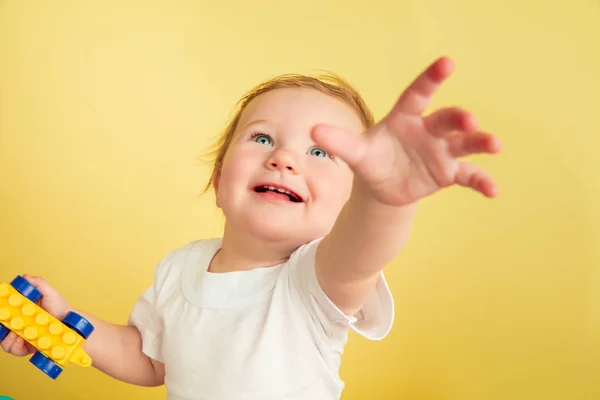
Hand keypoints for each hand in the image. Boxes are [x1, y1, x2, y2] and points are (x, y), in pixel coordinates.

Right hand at [0, 274, 71, 356]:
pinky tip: (25, 341)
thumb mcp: (50, 292)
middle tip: (10, 325)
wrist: (71, 324)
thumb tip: (25, 277)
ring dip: (9, 337)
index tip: (3, 311)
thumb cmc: (60, 307)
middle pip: (1, 327)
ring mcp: (19, 334)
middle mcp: (17, 322)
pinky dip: (16, 346)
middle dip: (2, 327)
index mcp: (19, 308)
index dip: (2, 311)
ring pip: (3, 340)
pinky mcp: (25, 346)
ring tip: (20, 333)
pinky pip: (13, 349)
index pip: (4, 310)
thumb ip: (38, 284)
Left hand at [312, 56, 500, 205]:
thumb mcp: (355, 152)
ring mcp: (440, 151)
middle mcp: (427, 130)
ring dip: (480, 142)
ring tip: (494, 144)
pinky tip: (493, 192)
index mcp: (405, 118)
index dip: (431, 79)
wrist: (383, 187)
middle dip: (458, 118)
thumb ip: (339, 141)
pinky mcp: (448, 173)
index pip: (418, 94)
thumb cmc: (371, 160)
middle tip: (468, 120)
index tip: (447, 62)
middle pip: (445, 120)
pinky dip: (481, 182)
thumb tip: (313, 131)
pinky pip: (468, 176)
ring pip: (464, 143)